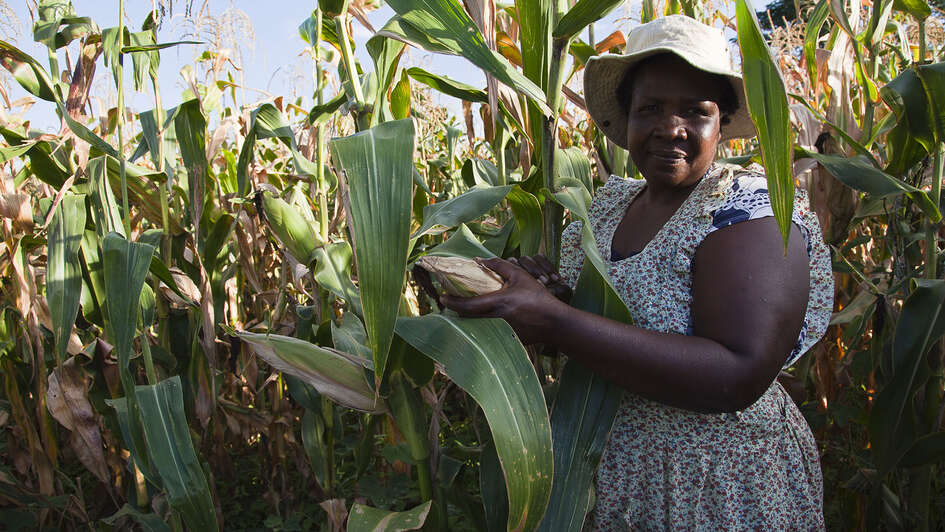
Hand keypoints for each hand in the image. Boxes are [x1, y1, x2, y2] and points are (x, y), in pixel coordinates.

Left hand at [440, 257, 567, 344]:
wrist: (554, 322)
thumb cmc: (538, 297)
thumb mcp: (520, 276)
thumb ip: (499, 266)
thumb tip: (479, 260)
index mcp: (498, 303)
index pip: (467, 306)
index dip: (452, 302)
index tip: (442, 298)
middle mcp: (496, 320)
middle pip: (466, 319)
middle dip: (456, 311)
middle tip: (450, 303)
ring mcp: (500, 332)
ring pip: (475, 327)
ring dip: (467, 319)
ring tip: (463, 310)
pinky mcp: (506, 340)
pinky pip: (486, 333)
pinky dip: (480, 326)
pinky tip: (481, 320)